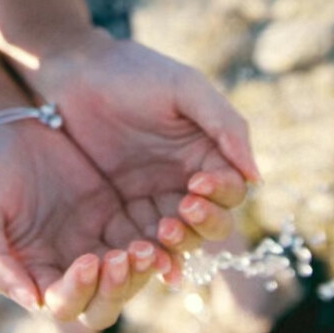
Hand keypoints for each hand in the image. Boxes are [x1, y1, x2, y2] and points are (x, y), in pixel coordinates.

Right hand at [0, 117, 180, 328]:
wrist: (4, 126)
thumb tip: (33, 303)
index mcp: (35, 276)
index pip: (63, 303)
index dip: (78, 290)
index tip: (87, 260)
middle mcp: (68, 269)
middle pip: (102, 304)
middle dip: (116, 290)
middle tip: (125, 258)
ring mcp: (94, 242)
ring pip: (128, 276)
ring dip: (140, 270)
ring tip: (149, 246)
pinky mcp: (115, 215)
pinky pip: (143, 238)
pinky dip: (156, 243)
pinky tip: (165, 230)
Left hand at [29, 32, 259, 258]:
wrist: (76, 71)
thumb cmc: (134, 71)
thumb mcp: (185, 88)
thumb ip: (225, 125)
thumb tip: (256, 178)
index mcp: (208, 153)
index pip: (231, 189)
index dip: (222, 194)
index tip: (199, 184)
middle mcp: (186, 182)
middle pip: (211, 222)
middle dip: (203, 223)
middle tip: (181, 211)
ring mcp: (153, 199)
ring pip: (180, 238)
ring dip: (178, 244)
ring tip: (162, 233)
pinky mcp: (120, 212)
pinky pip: (142, 241)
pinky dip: (151, 255)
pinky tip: (148, 261)